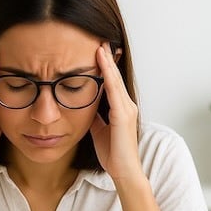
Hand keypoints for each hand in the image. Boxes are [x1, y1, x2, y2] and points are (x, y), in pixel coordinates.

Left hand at [90, 43, 142, 181]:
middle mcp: (126, 106)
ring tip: (100, 45)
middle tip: (99, 39)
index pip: (111, 83)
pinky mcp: (123, 116)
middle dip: (107, 59)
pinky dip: (108, 76)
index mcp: (120, 109)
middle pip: (115, 77)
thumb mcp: (99, 130)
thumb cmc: (113, 153)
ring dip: (107, 62)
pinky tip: (102, 64)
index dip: (105, 67)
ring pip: (116, 80)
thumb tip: (83, 106)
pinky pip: (114, 91)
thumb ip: (94, 116)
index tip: (96, 50)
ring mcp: (127, 109)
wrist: (123, 171)